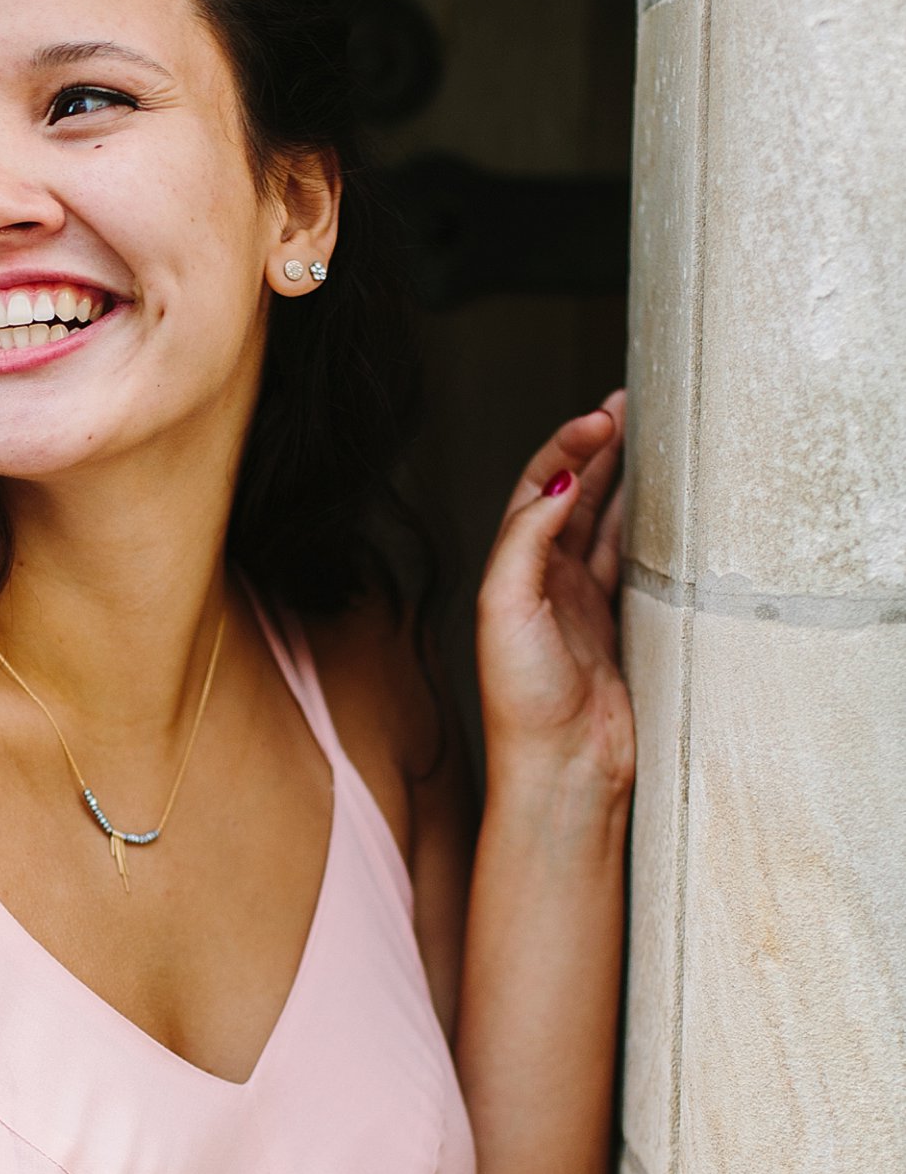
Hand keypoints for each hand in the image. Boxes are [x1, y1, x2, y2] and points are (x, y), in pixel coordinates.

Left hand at [477, 390, 633, 800]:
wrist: (561, 767)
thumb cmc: (523, 701)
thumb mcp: (508, 608)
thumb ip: (528, 542)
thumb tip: (561, 479)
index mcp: (512, 571)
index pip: (539, 489)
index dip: (567, 447)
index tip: (601, 418)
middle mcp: (544, 581)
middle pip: (573, 497)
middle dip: (597, 449)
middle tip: (628, 406)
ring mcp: (583, 602)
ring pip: (605, 523)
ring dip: (624, 479)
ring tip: (648, 435)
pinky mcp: (619, 626)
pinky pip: (633, 562)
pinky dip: (647, 528)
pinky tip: (666, 502)